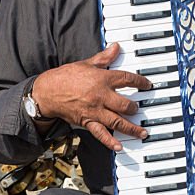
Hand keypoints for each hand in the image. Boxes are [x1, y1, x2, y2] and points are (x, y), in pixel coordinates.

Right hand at [31, 43, 151, 150]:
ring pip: (117, 121)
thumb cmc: (66, 76)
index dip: (140, 82)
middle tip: (140, 109)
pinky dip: (110, 141)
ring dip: (131, 128)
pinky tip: (119, 146)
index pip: (126, 79)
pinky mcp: (87, 121)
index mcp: (102, 79)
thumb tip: (116, 47)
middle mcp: (101, 96)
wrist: (47, 91)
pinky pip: (100, 133)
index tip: (147, 85)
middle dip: (135, 108)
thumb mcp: (86, 63)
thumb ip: (104, 57)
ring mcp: (95, 110)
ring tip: (142, 132)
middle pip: (125, 104)